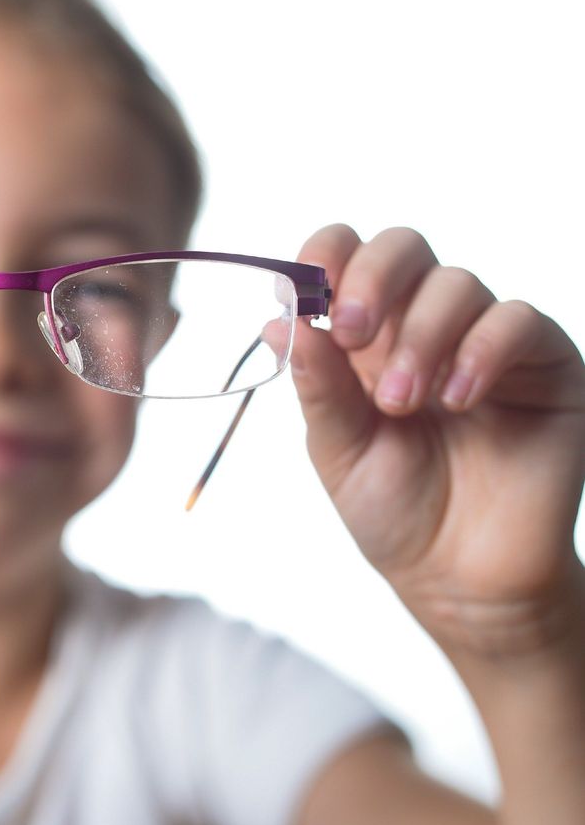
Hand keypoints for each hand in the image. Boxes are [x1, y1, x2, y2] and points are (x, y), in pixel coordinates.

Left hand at [289, 224, 584, 655]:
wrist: (460, 578)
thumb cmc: (396, 512)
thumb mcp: (338, 450)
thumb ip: (318, 386)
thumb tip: (279, 319)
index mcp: (365, 338)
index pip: (347, 256)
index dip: (326, 255)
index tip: (309, 288)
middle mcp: (424, 325)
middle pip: (403, 247)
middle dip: (372, 278)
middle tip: (353, 334)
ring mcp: (486, 340)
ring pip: (456, 284)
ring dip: (421, 338)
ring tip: (402, 406)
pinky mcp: (546, 365)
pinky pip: (518, 321)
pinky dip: (481, 351)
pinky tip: (457, 401)